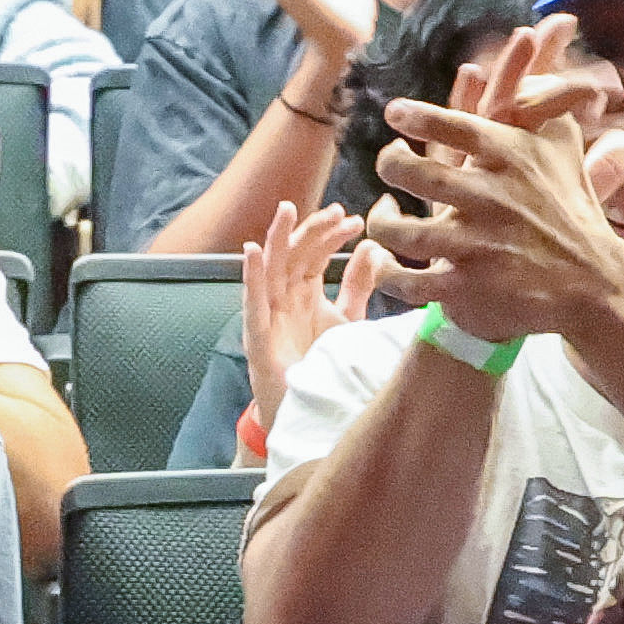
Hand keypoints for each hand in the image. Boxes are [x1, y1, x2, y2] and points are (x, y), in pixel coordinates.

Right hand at [241, 202, 380, 432]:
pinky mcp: (258, 339)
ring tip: (287, 210)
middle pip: (295, 255)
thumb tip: (372, 248)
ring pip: (270, 270)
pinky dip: (251, 277)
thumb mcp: (348, 321)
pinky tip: (251, 252)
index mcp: (304, 293)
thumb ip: (358, 286)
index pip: (315, 254)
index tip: (355, 220)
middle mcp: (285, 299)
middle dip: (313, 231)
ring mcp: (269, 317)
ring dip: (277, 239)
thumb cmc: (323, 366)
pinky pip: (253, 304)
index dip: (331, 235)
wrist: (310, 414)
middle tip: (336, 212)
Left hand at [364, 28, 623, 349]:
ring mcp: (476, 249)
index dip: (421, 117)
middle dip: (392, 165)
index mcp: (512, 161)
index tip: (394, 113)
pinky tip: (384, 263)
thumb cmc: (571, 208)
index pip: (458, 128)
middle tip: (389, 162)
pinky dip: (390, 274)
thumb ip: (542, 94)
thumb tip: (542, 32)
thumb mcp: (563, 145)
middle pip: (419, 175)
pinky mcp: (467, 291)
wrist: (594, 285)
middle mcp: (491, 202)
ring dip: (382, 222)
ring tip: (382, 214)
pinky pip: (410, 282)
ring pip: (404, 232)